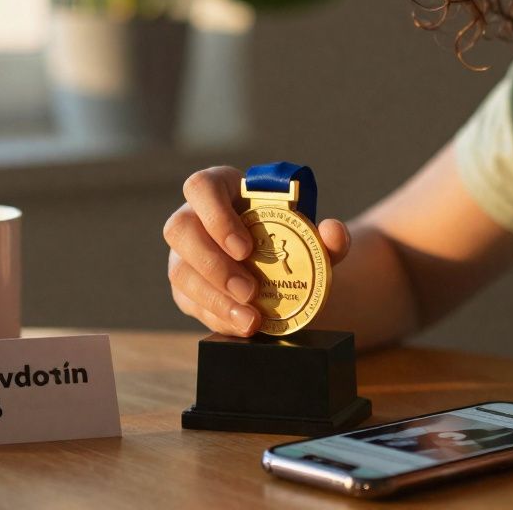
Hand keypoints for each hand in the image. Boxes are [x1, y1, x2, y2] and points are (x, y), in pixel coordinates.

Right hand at [165, 165, 351, 335]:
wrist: (285, 274)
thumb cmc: (292, 240)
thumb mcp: (313, 236)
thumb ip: (330, 234)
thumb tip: (333, 232)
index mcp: (221, 189)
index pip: (201, 187)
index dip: (216, 216)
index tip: (244, 247)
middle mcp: (194, 217)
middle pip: (180, 229)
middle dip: (213, 264)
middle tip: (249, 290)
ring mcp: (184, 253)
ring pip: (180, 271)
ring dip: (214, 298)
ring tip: (251, 318)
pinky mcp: (185, 286)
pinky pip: (189, 301)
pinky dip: (217, 316)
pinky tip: (243, 325)